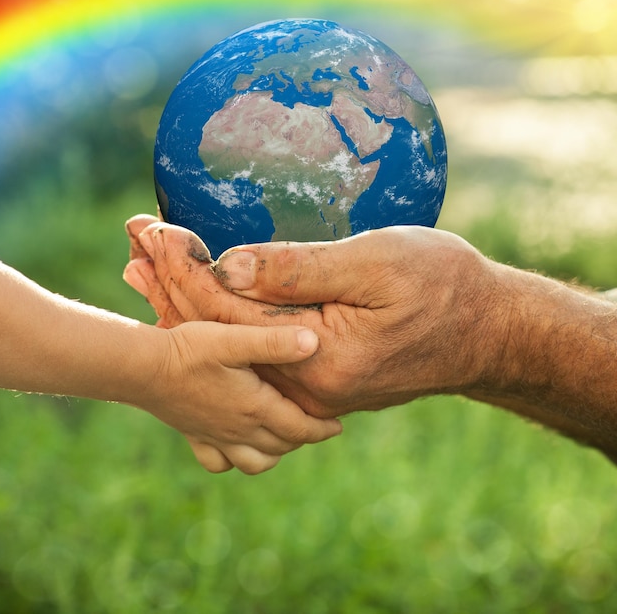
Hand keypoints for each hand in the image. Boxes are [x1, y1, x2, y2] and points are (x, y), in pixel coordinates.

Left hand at [124, 215, 497, 418]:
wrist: (486, 333)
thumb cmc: (442, 287)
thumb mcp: (376, 263)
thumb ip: (300, 270)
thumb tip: (228, 265)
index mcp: (315, 359)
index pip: (226, 313)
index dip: (183, 268)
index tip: (149, 229)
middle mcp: (303, 385)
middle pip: (218, 336)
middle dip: (170, 287)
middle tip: (131, 247)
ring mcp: (309, 387)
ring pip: (232, 347)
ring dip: (188, 305)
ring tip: (146, 273)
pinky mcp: (317, 378)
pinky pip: (254, 352)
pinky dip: (223, 320)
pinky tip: (202, 300)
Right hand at [145, 319, 342, 474]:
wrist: (143, 368)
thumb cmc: (190, 349)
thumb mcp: (234, 339)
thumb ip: (274, 342)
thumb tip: (313, 343)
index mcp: (255, 407)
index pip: (300, 428)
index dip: (323, 428)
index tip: (338, 425)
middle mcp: (238, 429)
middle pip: (282, 445)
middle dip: (303, 438)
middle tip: (315, 425)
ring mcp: (215, 437)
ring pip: (256, 462)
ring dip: (274, 453)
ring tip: (282, 436)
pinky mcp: (195, 436)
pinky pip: (219, 463)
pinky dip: (234, 460)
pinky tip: (237, 444)